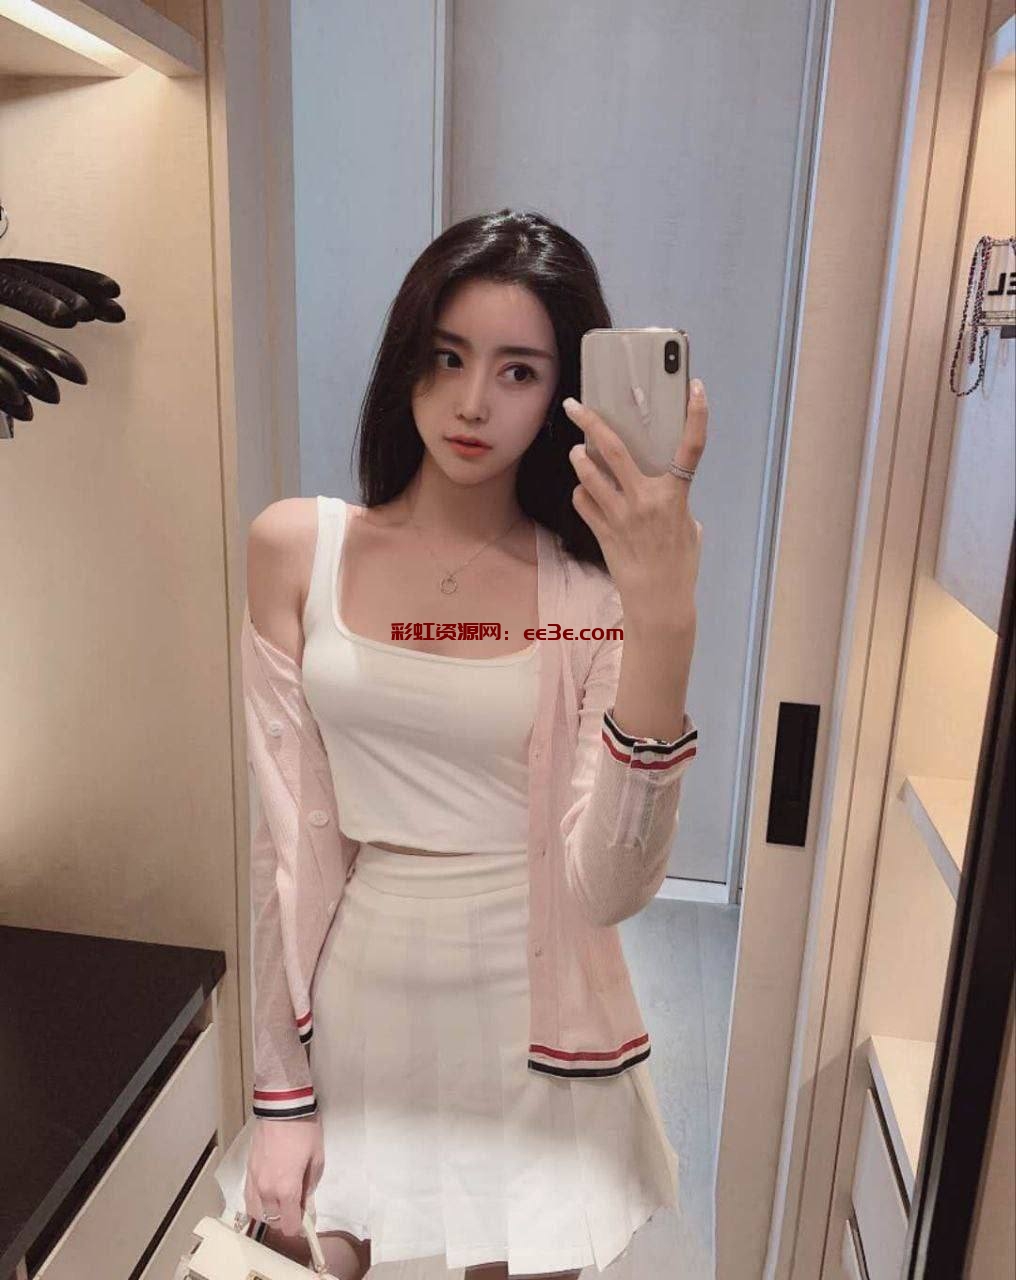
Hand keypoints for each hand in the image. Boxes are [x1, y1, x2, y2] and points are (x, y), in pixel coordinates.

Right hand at [244, 1114, 324, 1237]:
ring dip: (269, 1213)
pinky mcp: (247, 1171)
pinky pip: (248, 1198)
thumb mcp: (316, 1158)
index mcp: (286, 1189)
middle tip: (295, 1207)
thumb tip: (304, 1202)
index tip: (304, 1220)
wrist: (281, 1107)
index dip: (298, 1227)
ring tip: (280, 1202)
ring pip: (257, 1213)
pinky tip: (267, 1195)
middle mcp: (266, 1190)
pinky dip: (257, 1203)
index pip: (288, 1225)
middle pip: (272, 1221)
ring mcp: (254, 1181)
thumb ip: (309, 1186)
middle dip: (285, 1220)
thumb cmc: (304, 1130)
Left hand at [562, 378, 706, 629]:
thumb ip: (674, 501)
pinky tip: (586, 494)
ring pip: (587, 474)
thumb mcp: (688, 528)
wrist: (658, 602)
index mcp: (675, 496)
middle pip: (612, 449)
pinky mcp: (602, 531)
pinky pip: (583, 502)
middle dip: (590, 421)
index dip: (697, 415)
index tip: (696, 388)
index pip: (691, 448)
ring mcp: (620, 515)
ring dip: (578, 459)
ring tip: (576, 452)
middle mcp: (646, 500)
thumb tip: (662, 487)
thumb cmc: (679, 567)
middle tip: (573, 405)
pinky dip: (582, 494)